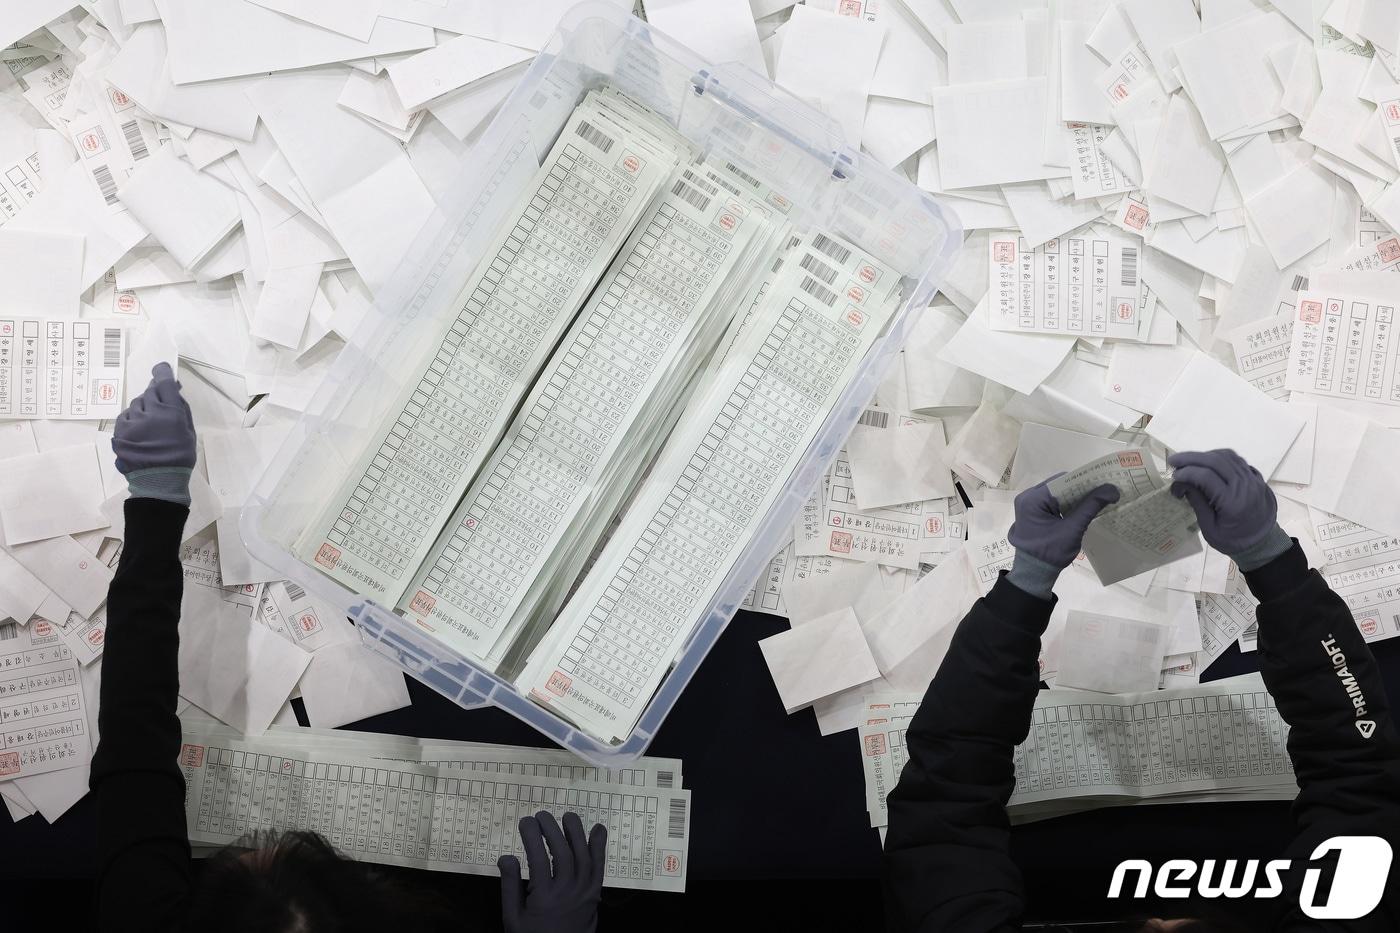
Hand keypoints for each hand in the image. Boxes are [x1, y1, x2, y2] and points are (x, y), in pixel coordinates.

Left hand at [112, 363, 195, 505]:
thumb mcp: (188, 432)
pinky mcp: (119, 431)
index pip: (165, 384)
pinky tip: (138, 430)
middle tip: (159, 403)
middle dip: (154, 394)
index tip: (161, 368)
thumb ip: (181, 410)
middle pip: (149, 393)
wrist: (157, 480)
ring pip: (136, 404)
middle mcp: (149, 413)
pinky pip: (125, 417)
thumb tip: (174, 392)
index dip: (163, 373)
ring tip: (149, 423)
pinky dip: (132, 419)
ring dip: (143, 408)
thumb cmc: (180, 457)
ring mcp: (132, 421)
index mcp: (170, 413)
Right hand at [499, 811, 605, 932]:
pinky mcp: (594, 895)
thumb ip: (510, 886)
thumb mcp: (513, 918)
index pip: (538, 858)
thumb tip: (506, 857)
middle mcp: (566, 892)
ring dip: (576, 833)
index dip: (532, 836)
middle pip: (561, 853)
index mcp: (543, 897)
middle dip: (552, 830)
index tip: (526, 822)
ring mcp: (584, 893)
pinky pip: (599, 867)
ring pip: (583, 856)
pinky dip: (599, 847)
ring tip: (567, 816)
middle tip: (542, 815)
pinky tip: (598, 829)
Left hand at [1008, 478, 1119, 569]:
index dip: (1083, 481)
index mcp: (1032, 499)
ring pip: (1057, 493)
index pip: (1061, 481)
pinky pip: (1053, 502)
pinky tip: (1084, 506)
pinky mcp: (1034, 512)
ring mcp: (1029, 505)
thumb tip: (1112, 489)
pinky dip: (1068, 503)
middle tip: (1103, 490)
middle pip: (1059, 486)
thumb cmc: (1051, 552)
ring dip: (1075, 496)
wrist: (1035, 572)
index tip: (1103, 481)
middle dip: (1081, 488)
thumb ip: (1090, 506)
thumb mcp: (1073, 528)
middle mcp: (1027, 498)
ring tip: (1097, 496)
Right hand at [1168, 450, 1286, 568]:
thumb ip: (1197, 503)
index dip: (1186, 473)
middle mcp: (1244, 485)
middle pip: (1215, 461)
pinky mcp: (1255, 477)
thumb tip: (1181, 483)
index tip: (1173, 477)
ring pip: (1226, 456)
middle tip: (1173, 461)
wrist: (1263, 542)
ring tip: (1189, 462)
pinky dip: (1219, 457)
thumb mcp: (1209, 528)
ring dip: (1205, 455)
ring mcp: (1252, 478)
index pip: (1206, 477)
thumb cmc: (1233, 540)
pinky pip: (1236, 460)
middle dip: (1191, 458)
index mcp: (1232, 502)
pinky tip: (1207, 463)